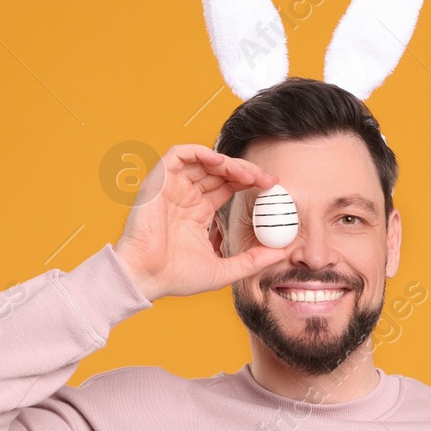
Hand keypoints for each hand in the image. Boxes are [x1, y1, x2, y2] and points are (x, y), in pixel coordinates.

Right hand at [112, 143, 286, 301]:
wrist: (146, 278)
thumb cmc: (176, 277)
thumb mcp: (225, 269)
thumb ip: (254, 260)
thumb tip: (283, 253)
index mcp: (198, 213)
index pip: (228, 187)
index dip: (250, 182)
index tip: (272, 187)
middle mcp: (185, 197)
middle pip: (220, 171)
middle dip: (246, 171)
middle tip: (268, 180)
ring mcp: (171, 187)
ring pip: (203, 160)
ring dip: (229, 162)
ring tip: (248, 175)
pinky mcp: (158, 181)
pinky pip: (179, 154)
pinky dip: (201, 152)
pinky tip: (221, 162)